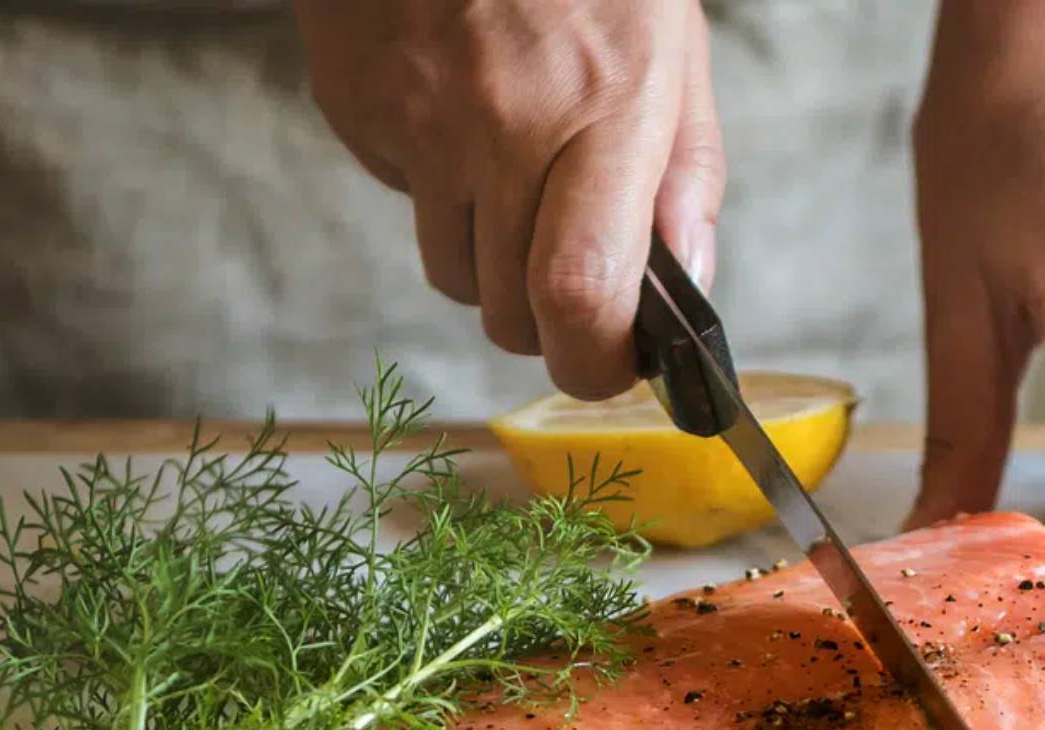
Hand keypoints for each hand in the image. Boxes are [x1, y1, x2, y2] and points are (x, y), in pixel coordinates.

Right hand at [293, 0, 724, 399]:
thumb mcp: (670, 48)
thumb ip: (685, 177)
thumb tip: (688, 293)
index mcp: (607, 107)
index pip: (579, 294)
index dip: (593, 364)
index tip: (610, 365)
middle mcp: (507, 121)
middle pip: (509, 314)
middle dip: (544, 324)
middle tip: (568, 272)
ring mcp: (419, 118)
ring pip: (452, 276)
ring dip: (488, 261)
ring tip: (512, 171)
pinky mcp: (356, 107)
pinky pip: (401, 203)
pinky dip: (433, 190)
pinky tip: (456, 116)